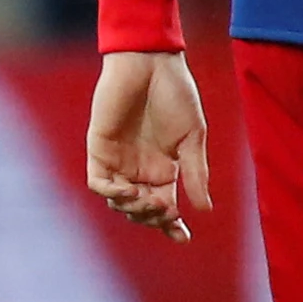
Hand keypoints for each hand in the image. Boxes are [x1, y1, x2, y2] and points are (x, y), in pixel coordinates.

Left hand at [85, 50, 210, 240]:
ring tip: (151, 200)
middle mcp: (140, 169)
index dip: (172, 227)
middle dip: (154, 218)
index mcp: (165, 169)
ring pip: (119, 202)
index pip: (166, 209)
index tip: (184, 239)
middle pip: (142, 211)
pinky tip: (128, 190)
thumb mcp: (193, 137)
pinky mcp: (99, 148)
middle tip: (167, 208)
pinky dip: (111, 193)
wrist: (151, 62)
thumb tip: (205, 209)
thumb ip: (195, 173)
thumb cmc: (176, 94)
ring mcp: (118, 160)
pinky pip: (98, 182)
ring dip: (134, 209)